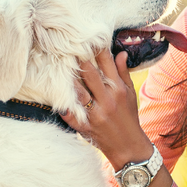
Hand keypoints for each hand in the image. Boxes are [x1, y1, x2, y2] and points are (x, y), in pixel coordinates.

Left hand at [61, 50, 153, 170]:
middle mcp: (107, 100)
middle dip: (80, 60)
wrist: (129, 147)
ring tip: (59, 66)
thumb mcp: (130, 95)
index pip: (107, 64)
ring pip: (78, 92)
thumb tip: (121, 53)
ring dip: (69, 79)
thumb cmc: (129, 118)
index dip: (98, 50)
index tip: (89, 39)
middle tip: (69, 47)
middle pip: (90, 75)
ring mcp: (96, 114)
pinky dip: (64, 107)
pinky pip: (72, 115)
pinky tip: (55, 97)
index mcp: (119, 90)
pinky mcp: (86, 127)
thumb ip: (123, 74)